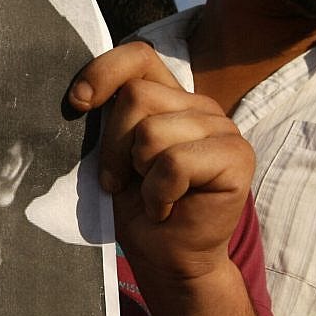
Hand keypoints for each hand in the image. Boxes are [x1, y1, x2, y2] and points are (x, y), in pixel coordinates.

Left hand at [68, 42, 253, 285]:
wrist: (168, 259)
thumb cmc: (138, 208)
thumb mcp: (114, 155)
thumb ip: (110, 118)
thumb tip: (80, 94)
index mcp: (169, 98)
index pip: (138, 56)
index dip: (103, 70)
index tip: (78, 103)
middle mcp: (200, 106)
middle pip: (136, 97)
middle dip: (114, 146)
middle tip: (123, 180)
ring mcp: (223, 128)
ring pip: (152, 131)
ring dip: (139, 175)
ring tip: (152, 196)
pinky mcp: (237, 156)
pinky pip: (175, 162)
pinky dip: (158, 193)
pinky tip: (167, 207)